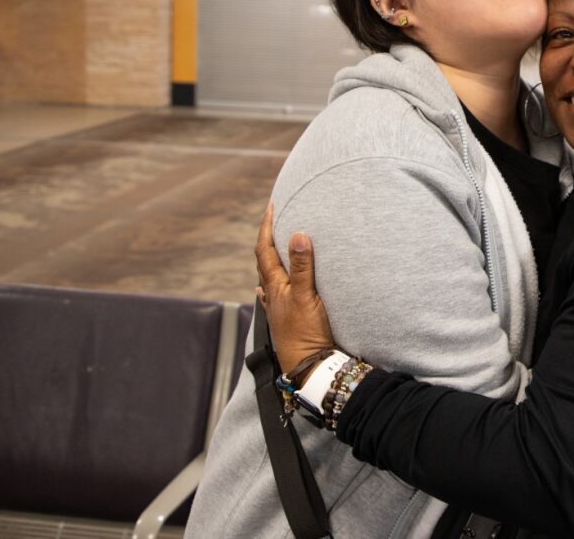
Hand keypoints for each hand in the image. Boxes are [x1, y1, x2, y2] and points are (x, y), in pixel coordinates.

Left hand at [254, 203, 336, 375]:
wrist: (309, 367)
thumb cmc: (306, 333)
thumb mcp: (306, 296)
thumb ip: (302, 266)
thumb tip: (297, 234)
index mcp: (274, 286)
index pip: (264, 250)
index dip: (266, 227)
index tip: (271, 207)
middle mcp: (272, 295)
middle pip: (264, 261)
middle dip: (268, 238)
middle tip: (275, 220)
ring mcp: (277, 308)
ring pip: (269, 277)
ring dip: (271, 259)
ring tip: (276, 246)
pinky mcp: (286, 319)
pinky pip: (274, 295)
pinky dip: (272, 283)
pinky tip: (267, 288)